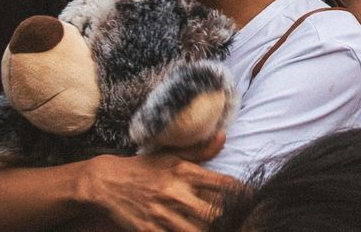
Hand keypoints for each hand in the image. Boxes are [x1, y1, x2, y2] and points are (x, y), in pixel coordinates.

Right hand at [80, 151, 236, 231]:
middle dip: (227, 218)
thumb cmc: (145, 168)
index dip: (242, 193)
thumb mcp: (172, 155)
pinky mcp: (149, 230)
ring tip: (220, 226)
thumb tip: (223, 138)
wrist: (107, 182)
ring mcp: (162, 214)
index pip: (223, 184)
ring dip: (209, 228)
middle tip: (237, 219)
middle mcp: (176, 193)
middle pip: (215, 212)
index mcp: (185, 172)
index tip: (253, 198)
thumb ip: (200, 150)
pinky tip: (192, 231)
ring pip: (197, 230)